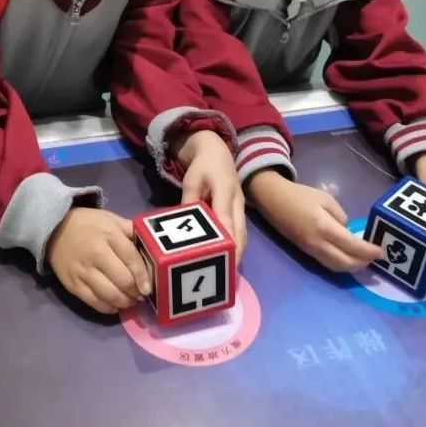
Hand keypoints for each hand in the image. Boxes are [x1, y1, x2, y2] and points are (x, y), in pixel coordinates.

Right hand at [47, 207, 151, 314]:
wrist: (53, 228)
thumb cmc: (89, 224)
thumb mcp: (112, 220)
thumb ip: (131, 231)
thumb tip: (151, 247)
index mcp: (109, 236)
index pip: (131, 258)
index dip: (143, 276)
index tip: (149, 288)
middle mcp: (96, 254)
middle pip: (122, 280)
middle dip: (135, 291)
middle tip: (140, 294)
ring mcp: (82, 272)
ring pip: (109, 295)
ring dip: (124, 302)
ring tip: (130, 301)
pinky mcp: (72, 285)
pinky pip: (93, 302)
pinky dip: (108, 307)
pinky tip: (115, 305)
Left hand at [178, 131, 246, 261]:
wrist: (217, 153)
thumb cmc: (203, 166)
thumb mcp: (191, 180)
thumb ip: (188, 201)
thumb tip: (183, 226)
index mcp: (225, 190)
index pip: (225, 217)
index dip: (224, 237)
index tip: (223, 255)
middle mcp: (237, 202)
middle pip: (240, 231)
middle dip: (236, 253)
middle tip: (226, 274)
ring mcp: (240, 208)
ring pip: (242, 234)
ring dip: (237, 253)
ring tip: (227, 272)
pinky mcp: (239, 212)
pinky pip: (240, 232)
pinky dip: (236, 246)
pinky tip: (228, 259)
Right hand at [248, 171, 382, 270]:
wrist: (272, 200)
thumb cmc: (300, 195)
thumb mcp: (326, 198)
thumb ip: (340, 216)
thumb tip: (347, 232)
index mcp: (324, 227)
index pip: (352, 246)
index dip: (368, 251)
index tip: (381, 252)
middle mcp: (317, 243)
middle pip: (345, 263)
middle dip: (363, 263)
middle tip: (375, 258)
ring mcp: (310, 250)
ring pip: (336, 267)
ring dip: (352, 267)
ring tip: (364, 260)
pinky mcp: (306, 251)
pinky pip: (327, 263)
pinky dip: (341, 265)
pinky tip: (348, 258)